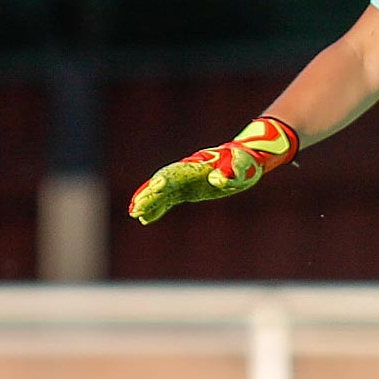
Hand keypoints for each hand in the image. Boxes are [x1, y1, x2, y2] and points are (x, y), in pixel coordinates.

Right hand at [127, 116, 298, 225]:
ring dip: (148, 202)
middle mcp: (187, 173)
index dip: (163, 181)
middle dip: (148, 195)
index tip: (153, 189)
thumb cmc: (244, 163)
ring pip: (162, 192)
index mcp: (197, 166)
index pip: (175, 173)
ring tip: (134, 214)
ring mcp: (186, 182)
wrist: (245, 159)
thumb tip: (218, 180)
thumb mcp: (242, 167)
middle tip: (135, 209)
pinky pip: (168, 200)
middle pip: (162, 183)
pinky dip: (157, 208)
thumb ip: (231, 172)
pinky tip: (145, 219)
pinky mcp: (187, 191)